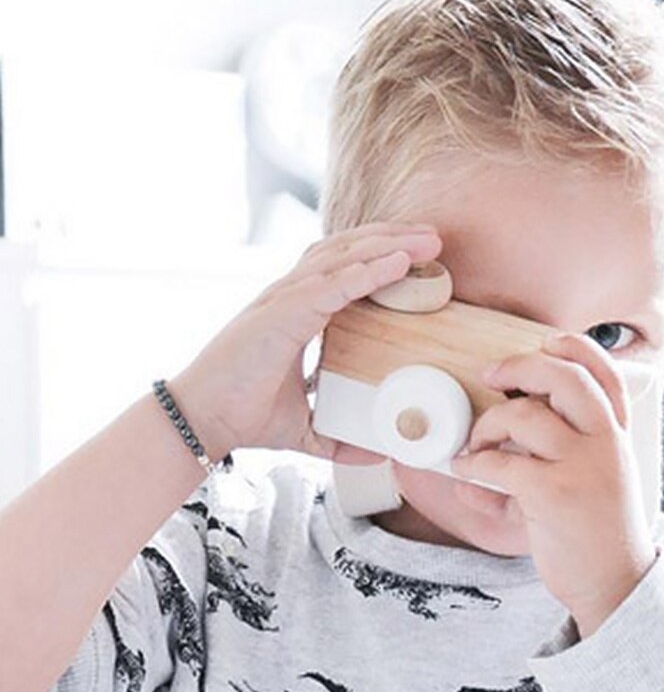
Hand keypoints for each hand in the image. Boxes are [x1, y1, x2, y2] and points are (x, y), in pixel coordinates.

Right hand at [167, 222, 441, 461]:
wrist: (202, 422)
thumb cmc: (244, 415)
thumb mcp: (306, 429)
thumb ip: (342, 439)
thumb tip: (381, 454)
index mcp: (298, 311)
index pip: (345, 268)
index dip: (381, 254)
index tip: (420, 253)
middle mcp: (291, 296)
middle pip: (348, 250)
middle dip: (393, 238)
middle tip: (434, 237)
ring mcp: (284, 301)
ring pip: (342, 258)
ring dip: (386, 245)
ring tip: (426, 240)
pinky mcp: (280, 315)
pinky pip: (330, 286)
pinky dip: (365, 272)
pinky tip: (396, 263)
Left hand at [449, 333, 658, 636]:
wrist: (615, 584)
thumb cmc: (597, 533)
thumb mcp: (596, 482)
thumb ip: (561, 453)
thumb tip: (496, 439)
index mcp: (617, 436)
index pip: (605, 373)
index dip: (575, 347)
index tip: (546, 341)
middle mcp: (606, 444)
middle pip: (564, 378)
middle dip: (520, 366)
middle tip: (491, 375)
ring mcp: (581, 467)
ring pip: (524, 416)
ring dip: (487, 425)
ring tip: (475, 446)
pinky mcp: (553, 495)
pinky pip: (500, 464)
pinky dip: (474, 464)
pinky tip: (467, 473)